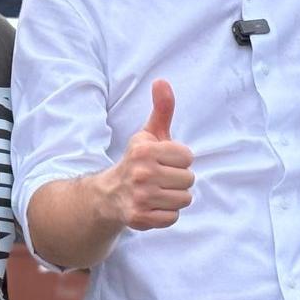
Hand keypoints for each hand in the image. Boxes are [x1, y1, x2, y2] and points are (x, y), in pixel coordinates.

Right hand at [109, 81, 195, 230]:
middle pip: (189, 179)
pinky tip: (153, 206)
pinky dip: (166, 214)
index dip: (178, 160)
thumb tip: (162, 81)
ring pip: (184, 199)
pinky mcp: (140, 218)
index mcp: (144, 150)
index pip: (187, 157)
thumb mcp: (148, 134)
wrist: (110, 194)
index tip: (163, 161)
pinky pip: (173, 217)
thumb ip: (161, 108)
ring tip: (158, 192)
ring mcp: (140, 197)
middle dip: (177, 179)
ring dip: (174, 197)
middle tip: (160, 178)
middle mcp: (141, 173)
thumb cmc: (138, 161)